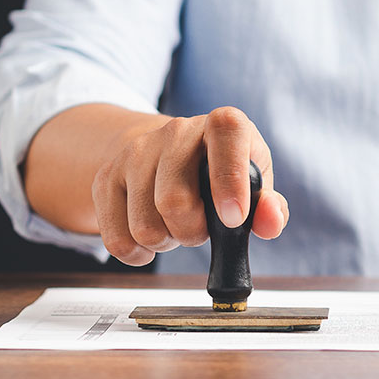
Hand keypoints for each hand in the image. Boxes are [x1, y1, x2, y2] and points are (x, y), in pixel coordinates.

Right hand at [91, 106, 287, 264]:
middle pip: (174, 200)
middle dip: (193, 232)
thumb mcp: (254, 183)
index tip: (232, 218)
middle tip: (202, 228)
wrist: (168, 154)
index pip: (226, 133)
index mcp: (223, 125)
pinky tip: (152, 238)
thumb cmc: (221, 172)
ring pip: (144, 225)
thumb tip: (271, 222)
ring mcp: (136, 151)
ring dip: (167, 242)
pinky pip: (117, 237)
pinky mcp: (107, 176)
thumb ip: (270, 207)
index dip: (228, 180)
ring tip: (177, 226)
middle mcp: (177, 131)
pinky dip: (138, 252)